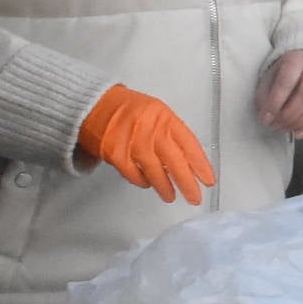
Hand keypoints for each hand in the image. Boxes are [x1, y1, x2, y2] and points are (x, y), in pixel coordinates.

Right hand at [76, 85, 214, 204]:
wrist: (94, 105)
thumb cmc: (130, 110)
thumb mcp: (158, 112)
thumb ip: (172, 134)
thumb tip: (188, 161)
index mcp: (166, 118)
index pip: (189, 145)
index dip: (200, 165)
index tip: (208, 180)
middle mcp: (151, 131)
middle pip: (175, 162)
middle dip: (187, 183)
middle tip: (195, 198)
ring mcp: (132, 143)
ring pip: (155, 171)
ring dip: (165, 187)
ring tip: (171, 196)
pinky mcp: (115, 154)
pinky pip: (133, 174)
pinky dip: (142, 181)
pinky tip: (148, 184)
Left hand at [256, 50, 302, 136]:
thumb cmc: (285, 73)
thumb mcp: (270, 77)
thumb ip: (265, 96)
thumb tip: (266, 118)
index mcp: (296, 60)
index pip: (286, 82)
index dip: (275, 103)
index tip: (265, 118)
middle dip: (288, 116)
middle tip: (274, 126)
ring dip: (299, 123)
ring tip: (284, 129)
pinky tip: (299, 133)